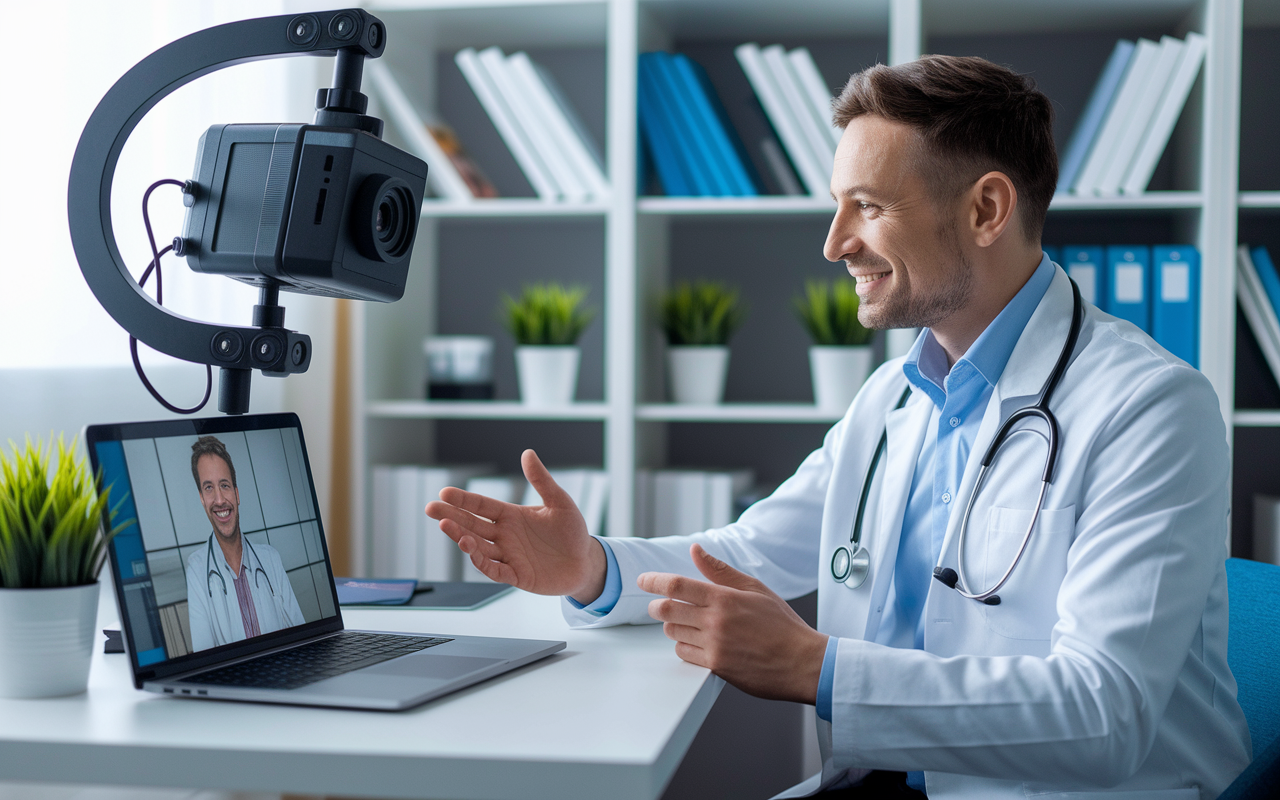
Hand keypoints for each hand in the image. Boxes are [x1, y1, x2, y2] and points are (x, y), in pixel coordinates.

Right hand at [425, 449, 606, 602]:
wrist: (585, 562)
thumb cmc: (572, 531)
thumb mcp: (559, 502)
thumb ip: (541, 480)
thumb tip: (527, 453)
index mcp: (512, 516)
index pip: (482, 506)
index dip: (464, 499)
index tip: (444, 492)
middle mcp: (505, 535)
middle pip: (473, 525)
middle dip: (451, 517)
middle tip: (430, 508)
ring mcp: (509, 556)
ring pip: (479, 547)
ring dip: (462, 538)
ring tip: (448, 527)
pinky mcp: (517, 576)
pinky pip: (495, 571)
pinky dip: (482, 564)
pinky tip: (471, 553)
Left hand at [639, 544, 827, 703]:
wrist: (801, 661)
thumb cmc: (782, 624)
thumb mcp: (755, 589)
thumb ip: (721, 571)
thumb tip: (696, 551)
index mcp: (724, 598)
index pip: (676, 585)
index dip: (653, 581)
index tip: (642, 580)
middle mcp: (715, 621)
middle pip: (667, 610)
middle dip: (657, 606)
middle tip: (658, 606)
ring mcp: (714, 645)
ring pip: (673, 633)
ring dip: (672, 626)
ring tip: (685, 624)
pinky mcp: (716, 666)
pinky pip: (684, 654)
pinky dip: (684, 646)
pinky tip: (696, 642)